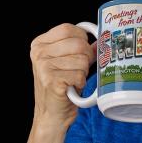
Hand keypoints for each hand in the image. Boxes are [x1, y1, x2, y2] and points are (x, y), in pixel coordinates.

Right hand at [28, 23, 95, 140]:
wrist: (51, 113)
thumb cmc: (61, 84)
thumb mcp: (68, 60)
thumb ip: (81, 47)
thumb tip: (102, 38)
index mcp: (40, 44)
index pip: (68, 28)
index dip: (82, 37)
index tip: (83, 48)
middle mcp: (39, 53)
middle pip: (79, 44)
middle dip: (87, 56)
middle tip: (79, 68)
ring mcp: (43, 67)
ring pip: (82, 60)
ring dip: (83, 71)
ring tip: (73, 78)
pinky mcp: (51, 81)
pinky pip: (80, 74)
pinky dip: (81, 82)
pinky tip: (72, 86)